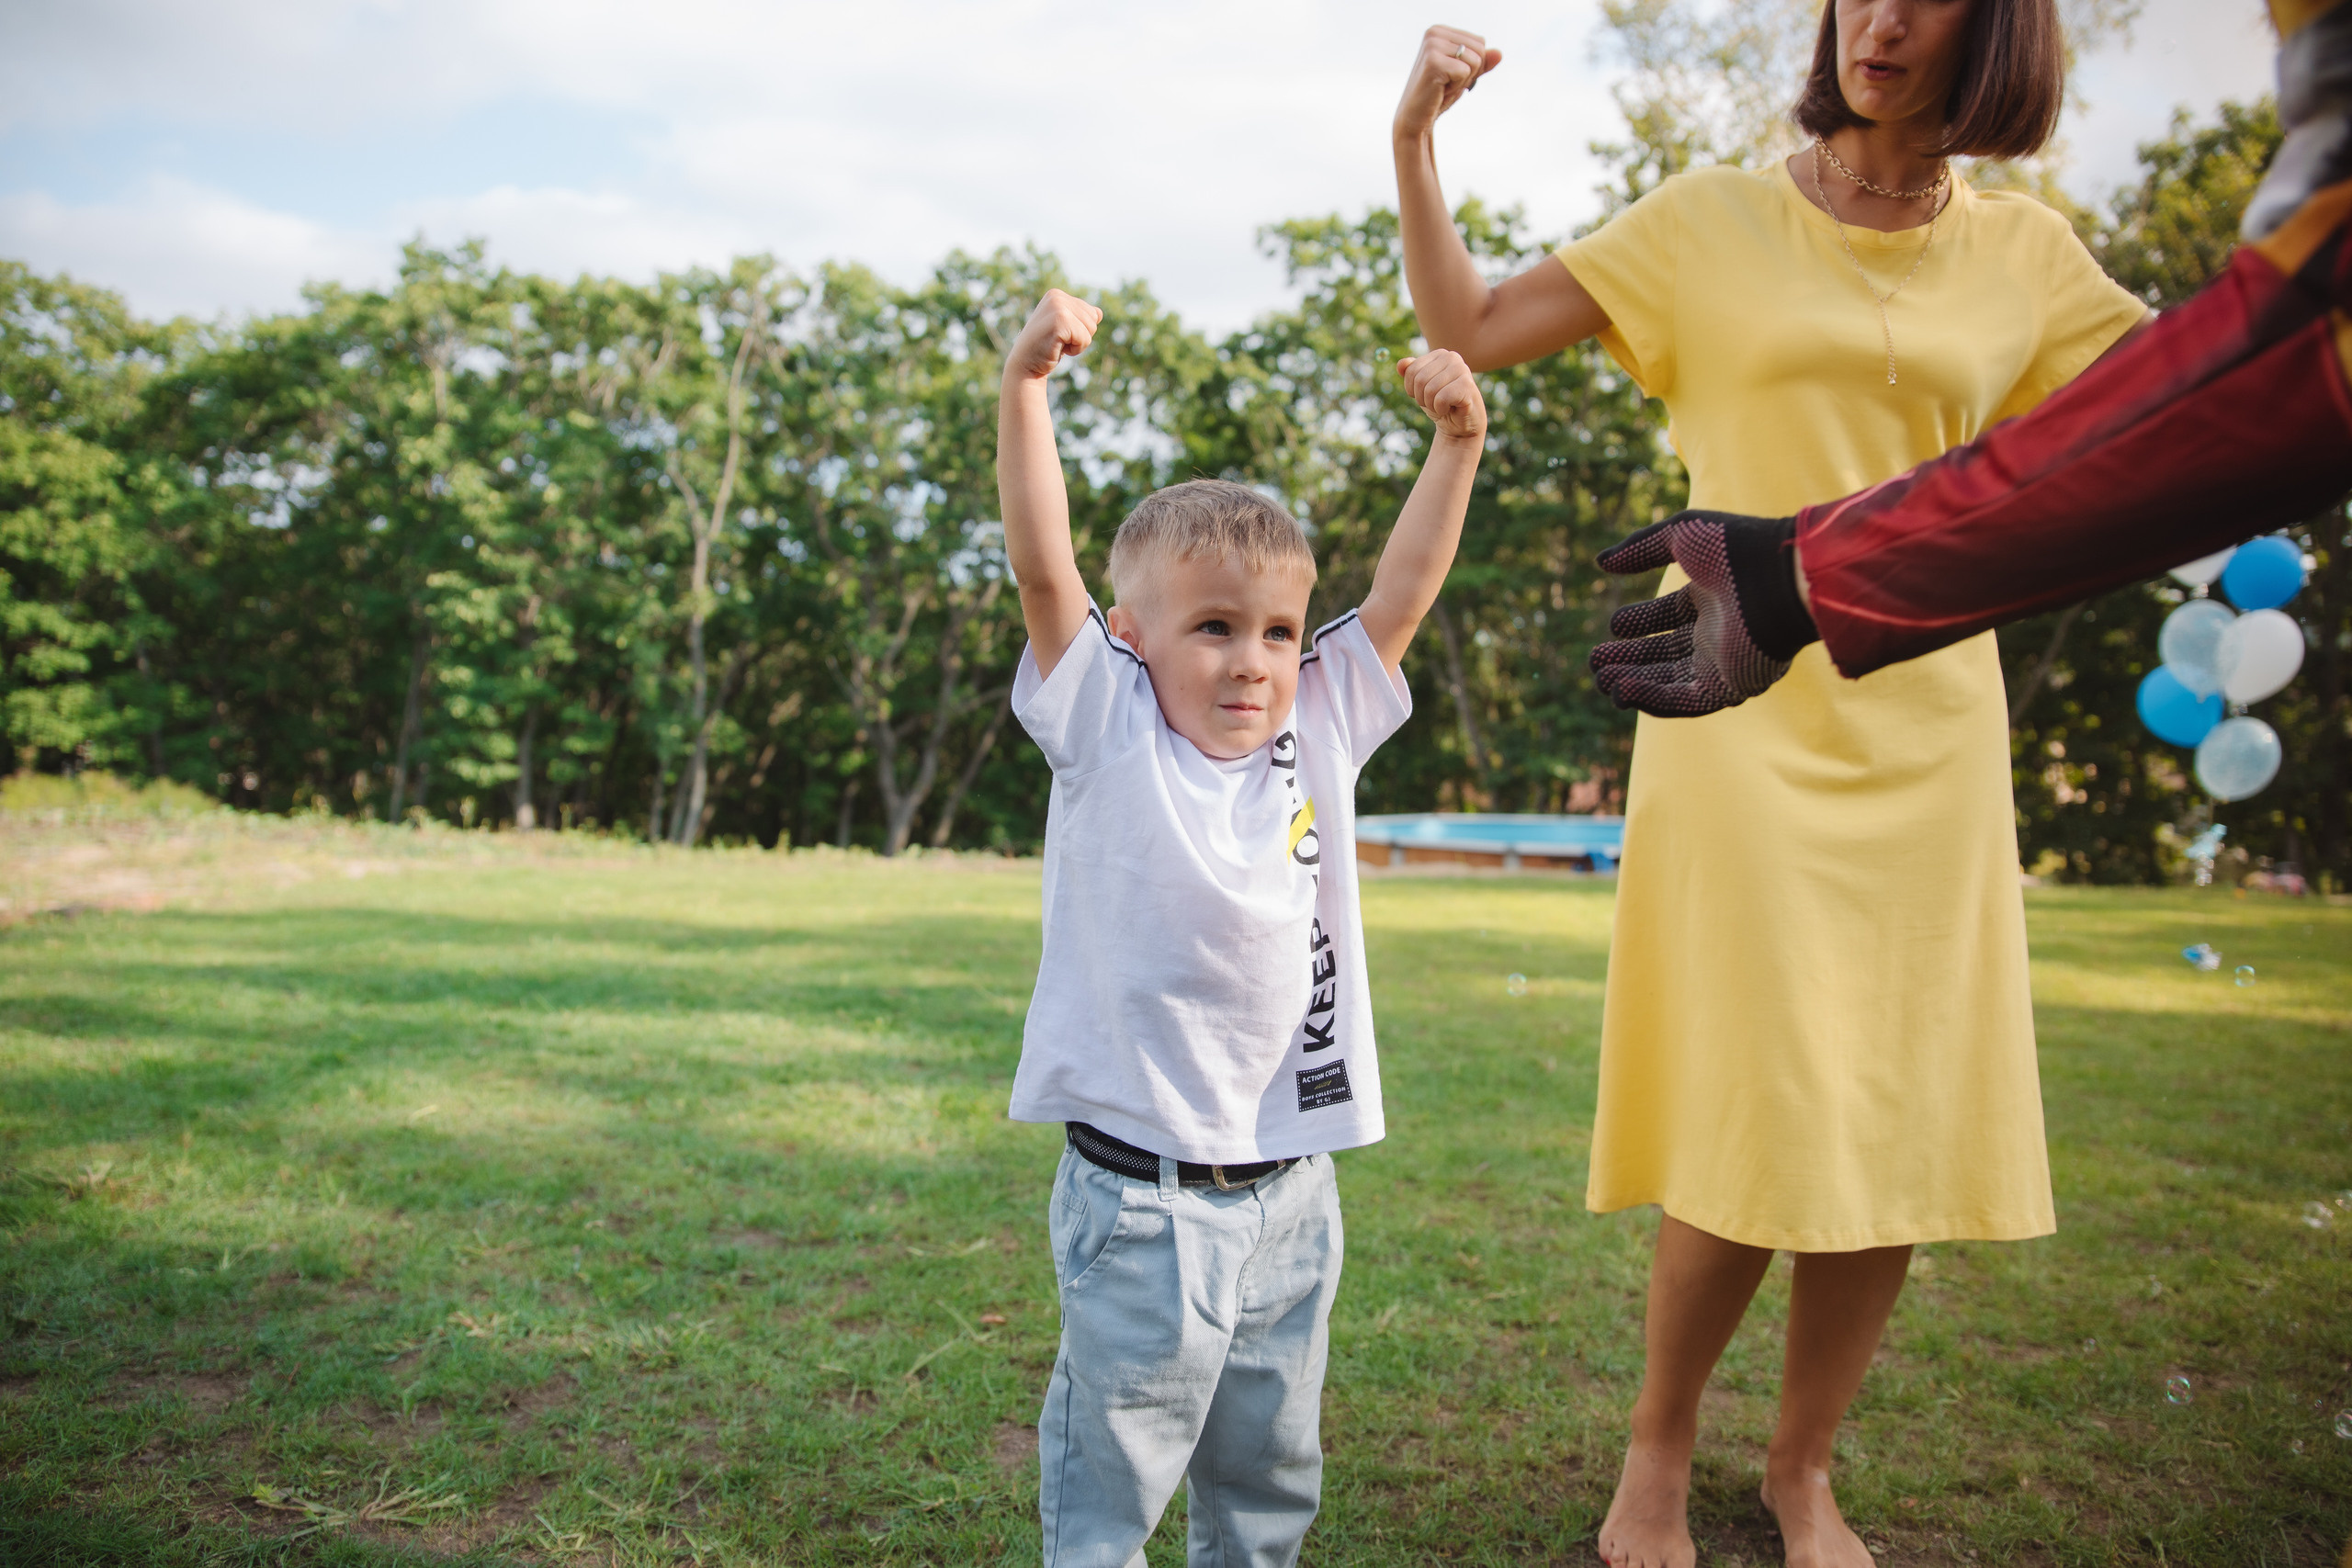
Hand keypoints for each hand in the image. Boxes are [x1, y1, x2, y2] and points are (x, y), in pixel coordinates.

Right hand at [1004, 289, 1101, 384]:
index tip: (1059, 334)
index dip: (1080, 330)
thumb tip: (1099, 313)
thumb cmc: (1045, 347)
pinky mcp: (1060, 321)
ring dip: (1077, 343)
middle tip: (1058, 341)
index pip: (1092, 312)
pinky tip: (1057, 349)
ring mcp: (1057, 307)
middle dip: (1080, 335)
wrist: (1025, 365)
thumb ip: (1080, 318)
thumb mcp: (1064, 328)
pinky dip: (1075, 350)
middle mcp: (1056, 296)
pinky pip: (1085, 339)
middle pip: (1093, 319)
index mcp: (1057, 295)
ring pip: (1091, 329)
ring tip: (1057, 344)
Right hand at [1393, 26, 1501, 142]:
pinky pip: (1466, 72)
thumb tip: (1499, 53)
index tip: (1451, 75)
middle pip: (1480, 48)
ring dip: (1463, 80)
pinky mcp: (1433, 62)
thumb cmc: (1438, 96)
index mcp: (1440, 31)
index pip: (1480, 42)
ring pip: (1476, 60)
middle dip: (1470, 72)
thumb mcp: (1464, 75)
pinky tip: (1440, 90)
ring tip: (1443, 86)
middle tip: (1447, 83)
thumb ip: (1482, 63)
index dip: (1473, 65)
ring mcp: (1432, 46)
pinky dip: (1457, 87)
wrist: (1415, 118)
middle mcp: (1434, 33)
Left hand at [1398, 349, 1485, 441]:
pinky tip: (1451, 408)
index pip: (1411, 370)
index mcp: (1440, 354)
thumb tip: (1401, 364)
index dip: (1412, 389)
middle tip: (1435, 402)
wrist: (1459, 425)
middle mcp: (1452, 357)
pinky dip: (1441, 409)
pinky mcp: (1467, 385)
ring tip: (1444, 406)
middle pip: (1420, 380)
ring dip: (1432, 405)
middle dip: (1422, 398)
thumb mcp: (1420, 387)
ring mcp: (1462, 369)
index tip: (1425, 394)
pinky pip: (1441, 399)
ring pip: (1430, 390)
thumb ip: (1410, 373)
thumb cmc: (1440, 403)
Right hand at [1586, 510, 1816, 717]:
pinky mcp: (1730, 685)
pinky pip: (1686, 701)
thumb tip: (1601, 563)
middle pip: (1665, 654)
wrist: (1780, 578)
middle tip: (1594, 662)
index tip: (1614, 625)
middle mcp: (1718, 632)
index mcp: (1712, 596)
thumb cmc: (1737, 549)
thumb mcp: (1681, 534)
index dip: (1640, 622)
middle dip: (1628, 659)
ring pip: (1670, 682)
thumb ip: (1640, 547)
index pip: (1668, 616)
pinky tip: (1623, 691)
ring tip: (1601, 680)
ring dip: (1634, 684)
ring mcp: (1724, 662)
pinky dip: (1653, 699)